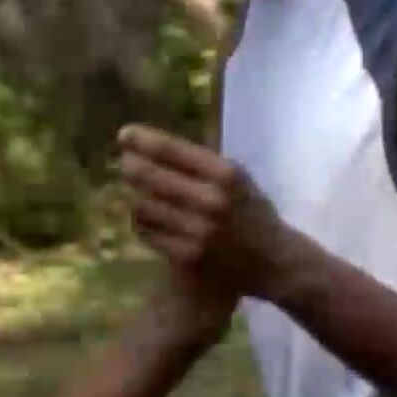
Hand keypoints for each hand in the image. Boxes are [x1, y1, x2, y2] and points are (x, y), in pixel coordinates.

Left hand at [117, 124, 303, 302]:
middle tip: (124, 163)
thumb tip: (151, 143)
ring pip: (142, 205)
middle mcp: (211, 200)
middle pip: (148, 175)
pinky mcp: (187, 256)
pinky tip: (151, 218)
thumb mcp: (236, 177)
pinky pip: (146, 232)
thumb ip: (200, 162)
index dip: (141, 140)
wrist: (272, 261)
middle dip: (130, 166)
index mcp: (224, 173)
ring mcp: (198, 231)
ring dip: (136, 196)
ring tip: (140, 193)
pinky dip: (143, 222)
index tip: (125, 134)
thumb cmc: (250, 211)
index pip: (170, 149)